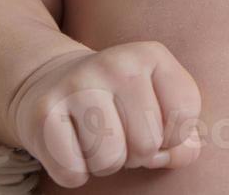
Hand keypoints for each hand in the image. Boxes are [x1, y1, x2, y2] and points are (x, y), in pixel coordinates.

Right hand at [8, 41, 201, 187]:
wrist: (51, 80)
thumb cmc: (118, 102)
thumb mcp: (158, 104)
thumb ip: (182, 134)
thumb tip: (185, 152)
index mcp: (151, 55)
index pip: (184, 114)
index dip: (173, 135)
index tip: (153, 123)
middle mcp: (115, 63)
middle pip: (147, 143)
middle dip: (136, 153)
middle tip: (120, 133)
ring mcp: (77, 85)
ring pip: (109, 160)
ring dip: (105, 163)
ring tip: (96, 138)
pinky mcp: (44, 112)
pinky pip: (73, 172)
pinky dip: (75, 172)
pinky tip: (71, 146)